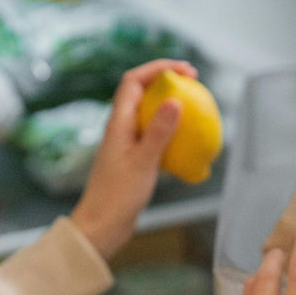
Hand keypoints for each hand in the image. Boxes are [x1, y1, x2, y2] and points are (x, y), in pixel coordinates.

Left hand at [69, 59, 195, 258]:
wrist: (101, 226)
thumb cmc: (118, 196)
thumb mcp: (143, 162)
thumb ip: (159, 132)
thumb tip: (175, 101)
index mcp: (118, 123)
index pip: (133, 80)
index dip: (158, 68)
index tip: (185, 71)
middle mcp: (120, 128)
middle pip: (141, 91)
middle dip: (167, 81)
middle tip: (194, 84)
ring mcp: (126, 143)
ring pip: (148, 113)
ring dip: (169, 105)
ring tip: (194, 106)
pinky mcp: (133, 158)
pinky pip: (153, 134)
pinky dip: (169, 130)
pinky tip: (187, 140)